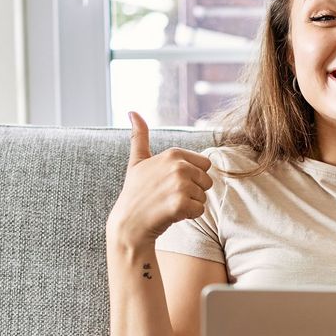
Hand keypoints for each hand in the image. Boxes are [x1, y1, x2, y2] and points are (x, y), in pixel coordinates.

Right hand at [105, 112, 213, 246]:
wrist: (129, 224)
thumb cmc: (135, 192)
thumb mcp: (137, 162)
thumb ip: (139, 137)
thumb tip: (133, 112)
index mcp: (173, 154)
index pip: (204, 165)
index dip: (191, 177)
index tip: (169, 183)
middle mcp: (178, 166)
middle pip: (207, 181)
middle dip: (193, 191)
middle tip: (169, 196)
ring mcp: (180, 185)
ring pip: (204, 196)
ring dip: (190, 204)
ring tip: (169, 205)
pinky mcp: (181, 204)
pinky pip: (200, 210)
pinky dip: (188, 216)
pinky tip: (171, 214)